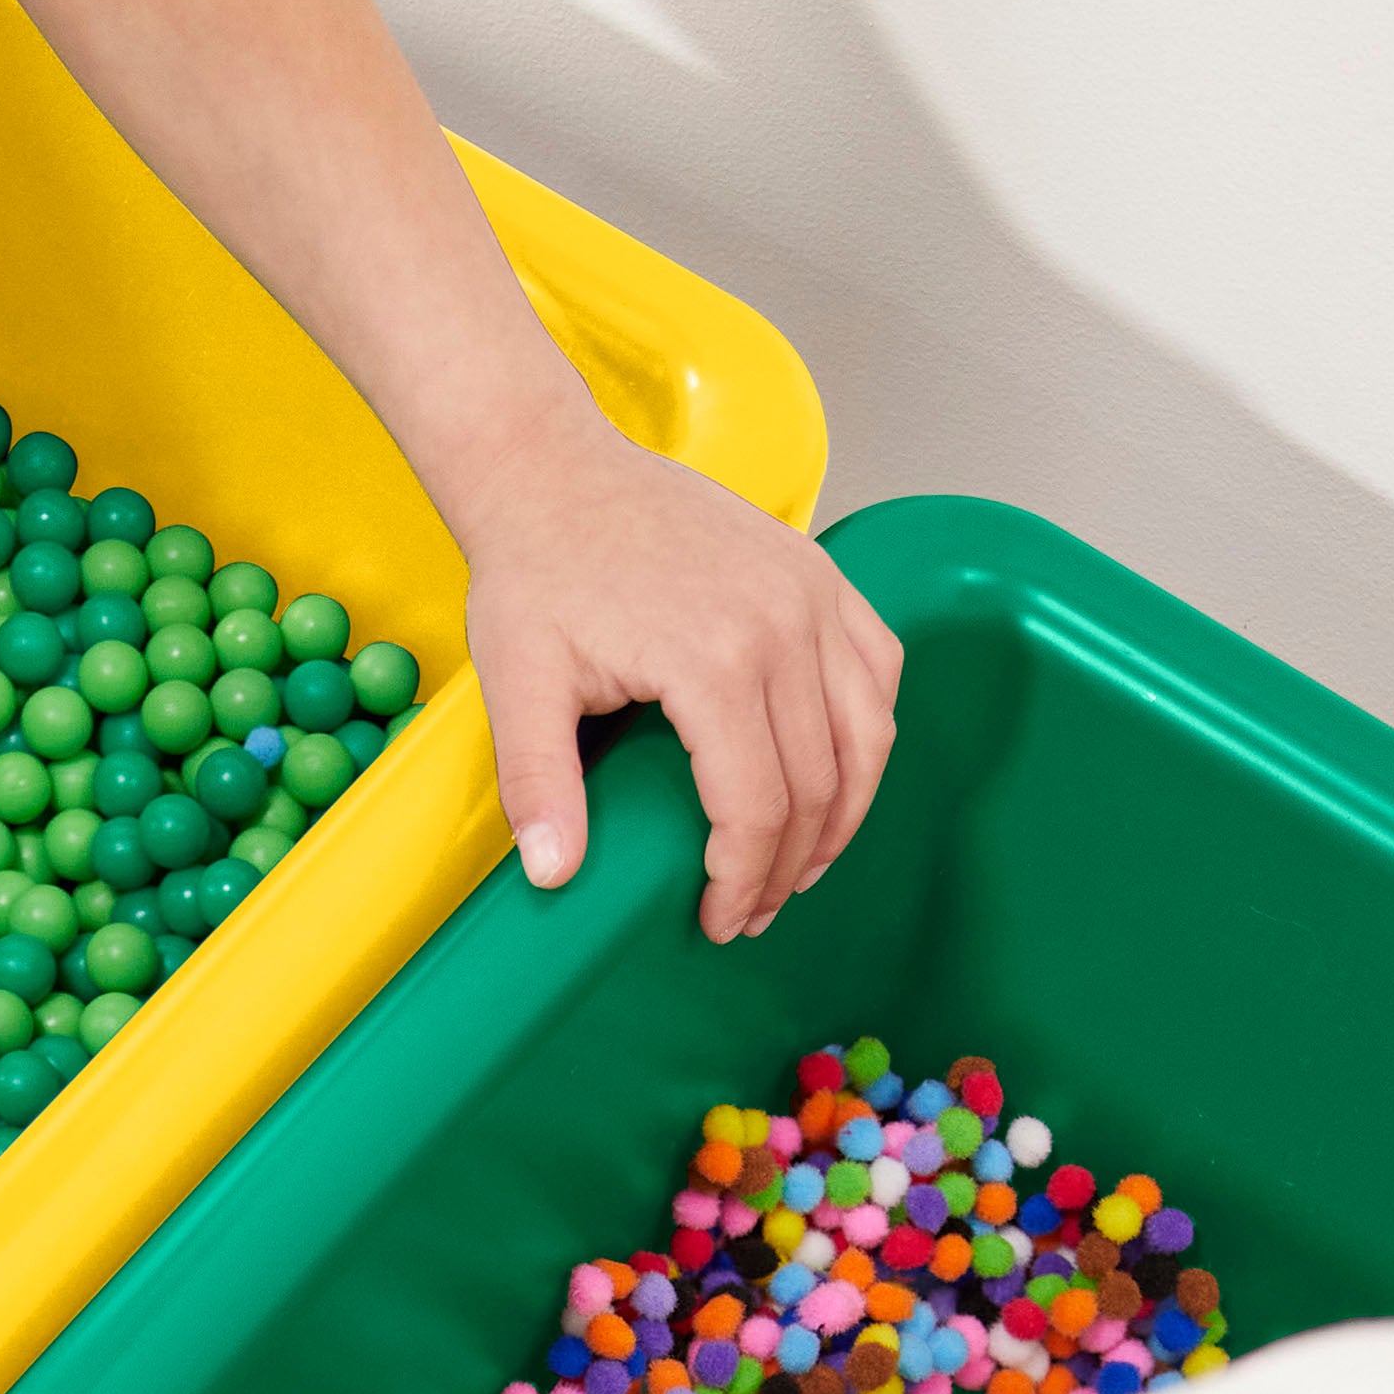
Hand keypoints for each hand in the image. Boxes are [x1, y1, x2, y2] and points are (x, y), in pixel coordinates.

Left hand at [453, 411, 902, 946]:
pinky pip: (876, 668)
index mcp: (714, 660)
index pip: (757, 806)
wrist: (556, 473)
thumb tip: (552, 875)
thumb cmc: (537, 573)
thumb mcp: (517, 686)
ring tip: (800, 866)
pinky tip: (835, 777)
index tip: (717, 920)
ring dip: (843, 813)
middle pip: (818, 782)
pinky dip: (867, 734)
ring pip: (866, 733)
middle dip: (788, 866)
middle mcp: (783, 623)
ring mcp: (811, 592)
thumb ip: (538, 784)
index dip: (742, 879)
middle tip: (751, 911)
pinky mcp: (819, 573)